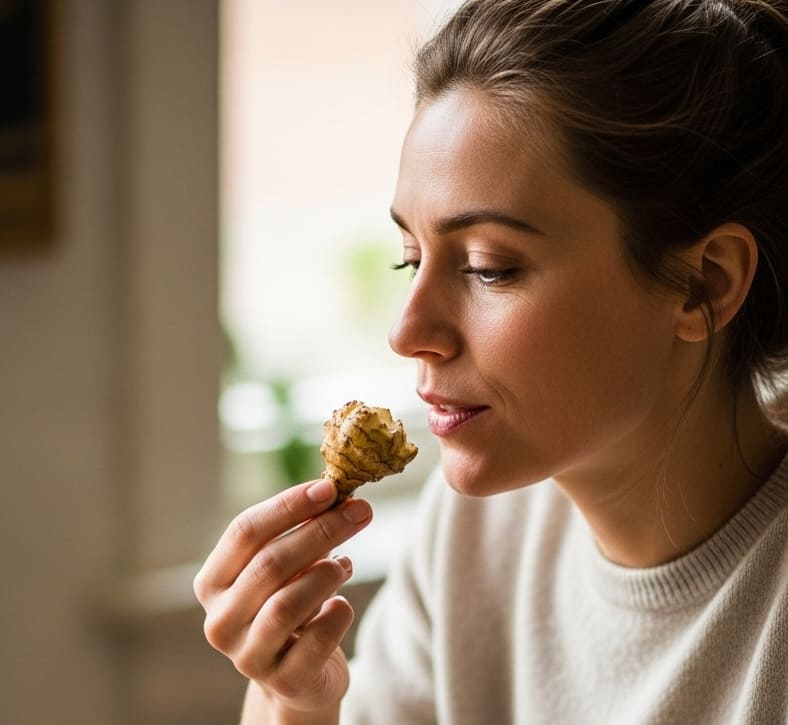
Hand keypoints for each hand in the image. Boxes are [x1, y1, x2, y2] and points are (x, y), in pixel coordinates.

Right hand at [193, 478, 371, 714]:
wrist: (298, 678)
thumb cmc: (291, 604)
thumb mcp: (287, 567)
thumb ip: (301, 531)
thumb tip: (335, 491)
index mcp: (212, 582)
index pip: (244, 531)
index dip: (289, 505)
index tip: (330, 487)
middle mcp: (220, 621)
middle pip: (270, 563)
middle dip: (321, 531)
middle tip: (360, 511)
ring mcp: (248, 656)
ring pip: (287, 604)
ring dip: (326, 574)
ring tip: (346, 565)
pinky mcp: (284, 681)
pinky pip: (318, 639)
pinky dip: (338, 613)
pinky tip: (341, 606)